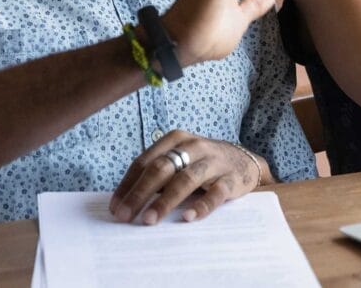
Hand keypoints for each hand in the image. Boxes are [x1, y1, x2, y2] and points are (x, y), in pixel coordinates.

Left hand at [109, 130, 263, 224]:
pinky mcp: (231, 179)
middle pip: (162, 169)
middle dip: (140, 193)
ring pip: (185, 180)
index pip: (145, 162)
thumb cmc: (202, 164)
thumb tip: (126, 203)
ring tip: (149, 220)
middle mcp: (193, 147)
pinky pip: (215, 193)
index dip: (128, 185)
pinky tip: (187, 217)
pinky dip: (201, 206)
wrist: (245, 161)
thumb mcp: (180, 160)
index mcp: (175, 139)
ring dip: (165, 201)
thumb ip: (158, 175)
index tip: (115, 207)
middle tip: (124, 216)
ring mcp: (213, 162)